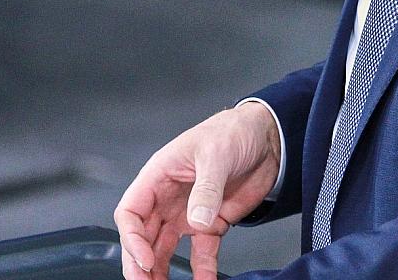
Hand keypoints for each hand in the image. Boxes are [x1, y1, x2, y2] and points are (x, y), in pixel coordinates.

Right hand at [115, 102, 281, 279]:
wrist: (266, 136)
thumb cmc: (232, 132)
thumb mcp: (217, 154)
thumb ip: (207, 188)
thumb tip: (197, 220)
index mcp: (159, 175)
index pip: (131, 212)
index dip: (132, 238)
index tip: (145, 259)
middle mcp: (169, 197)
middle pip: (144, 236)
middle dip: (141, 263)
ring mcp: (189, 212)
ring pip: (166, 248)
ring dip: (163, 271)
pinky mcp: (212, 222)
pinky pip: (202, 252)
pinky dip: (202, 271)